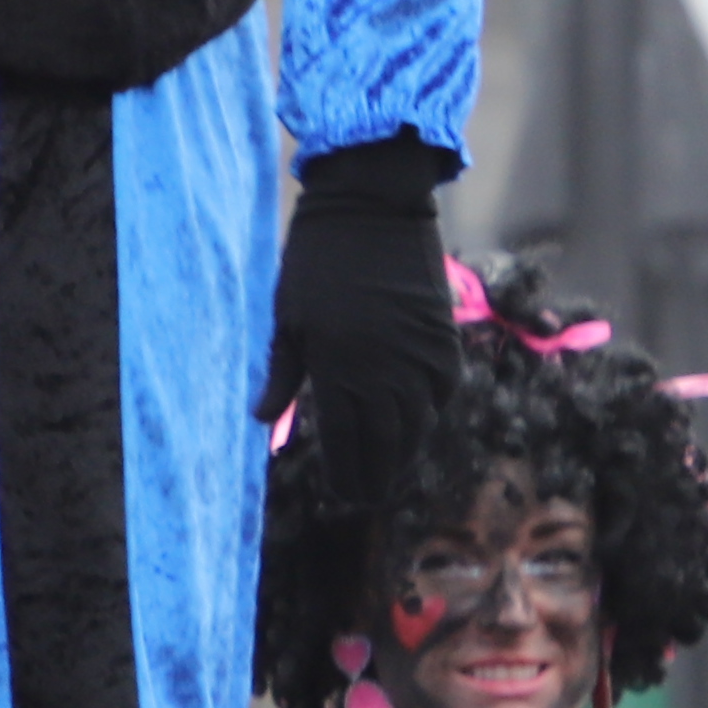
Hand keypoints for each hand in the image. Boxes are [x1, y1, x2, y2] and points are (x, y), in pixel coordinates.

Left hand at [273, 141, 462, 536]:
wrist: (374, 211)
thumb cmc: (317, 263)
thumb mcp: (287, 319)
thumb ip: (281, 375)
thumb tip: (263, 420)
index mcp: (340, 369)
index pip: (347, 443)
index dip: (346, 475)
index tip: (343, 495)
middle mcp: (388, 374)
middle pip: (387, 446)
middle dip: (376, 476)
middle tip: (366, 496)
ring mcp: (422, 362)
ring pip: (418, 429)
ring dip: (403, 454)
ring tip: (388, 470)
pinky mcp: (445, 347)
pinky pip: (439, 398)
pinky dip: (426, 418)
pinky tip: (413, 426)